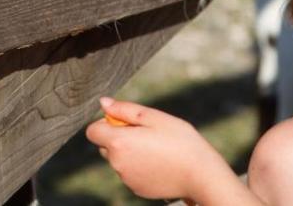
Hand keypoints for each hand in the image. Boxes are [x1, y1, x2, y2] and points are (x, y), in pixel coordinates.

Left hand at [85, 97, 232, 202]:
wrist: (200, 175)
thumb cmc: (180, 141)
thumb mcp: (154, 117)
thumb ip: (125, 109)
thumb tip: (103, 102)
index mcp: (119, 143)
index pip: (92, 131)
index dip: (106, 123)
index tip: (127, 122)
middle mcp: (117, 164)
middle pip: (105, 146)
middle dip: (119, 138)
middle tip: (146, 134)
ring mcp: (126, 179)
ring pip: (118, 160)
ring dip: (129, 152)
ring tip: (157, 149)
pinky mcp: (136, 189)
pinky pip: (130, 173)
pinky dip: (138, 167)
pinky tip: (159, 163)